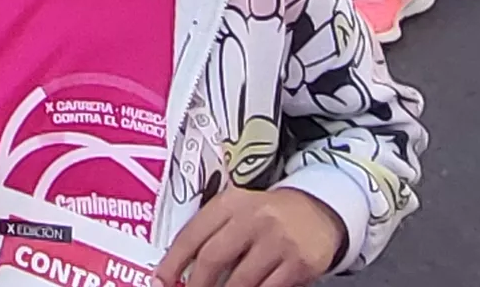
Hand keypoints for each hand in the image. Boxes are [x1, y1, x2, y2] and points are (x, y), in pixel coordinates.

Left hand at [162, 187, 347, 286]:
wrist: (318, 212)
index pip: (193, 234)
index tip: (161, 281)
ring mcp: (279, 241)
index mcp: (231, 202)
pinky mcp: (299, 263)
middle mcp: (255, 217)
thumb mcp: (237, 212)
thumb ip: (210, 233)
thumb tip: (175, 270)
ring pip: (240, 281)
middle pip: (212, 258)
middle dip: (195, 285)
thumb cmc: (267, 216)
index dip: (172, 262)